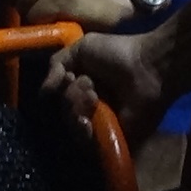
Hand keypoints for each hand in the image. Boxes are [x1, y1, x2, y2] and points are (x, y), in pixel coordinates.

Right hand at [43, 29, 168, 147]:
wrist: (146, 68)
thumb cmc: (117, 53)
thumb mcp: (81, 48)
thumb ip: (56, 64)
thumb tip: (43, 93)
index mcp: (83, 85)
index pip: (59, 96)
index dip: (59, 88)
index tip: (68, 78)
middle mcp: (89, 106)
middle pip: (63, 112)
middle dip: (71, 98)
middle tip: (90, 87)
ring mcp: (100, 124)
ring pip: (72, 126)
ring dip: (77, 109)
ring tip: (94, 98)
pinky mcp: (110, 138)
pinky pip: (86, 143)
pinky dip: (84, 130)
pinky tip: (91, 118)